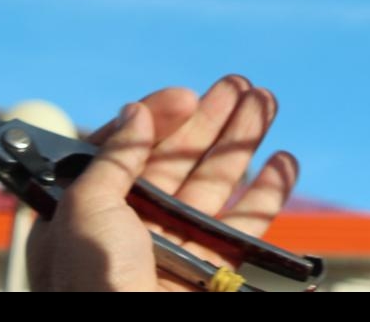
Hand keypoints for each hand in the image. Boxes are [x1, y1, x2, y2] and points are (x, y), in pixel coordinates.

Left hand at [26, 75, 297, 290]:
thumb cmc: (93, 285)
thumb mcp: (85, 212)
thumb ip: (113, 158)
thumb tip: (136, 113)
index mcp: (88, 212)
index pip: (125, 149)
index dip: (156, 118)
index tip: (186, 97)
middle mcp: (131, 228)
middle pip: (178, 160)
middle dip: (211, 119)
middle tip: (241, 85)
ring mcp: (174, 249)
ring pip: (216, 184)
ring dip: (243, 142)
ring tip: (266, 103)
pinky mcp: (212, 273)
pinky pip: (245, 227)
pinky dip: (269, 192)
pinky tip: (284, 162)